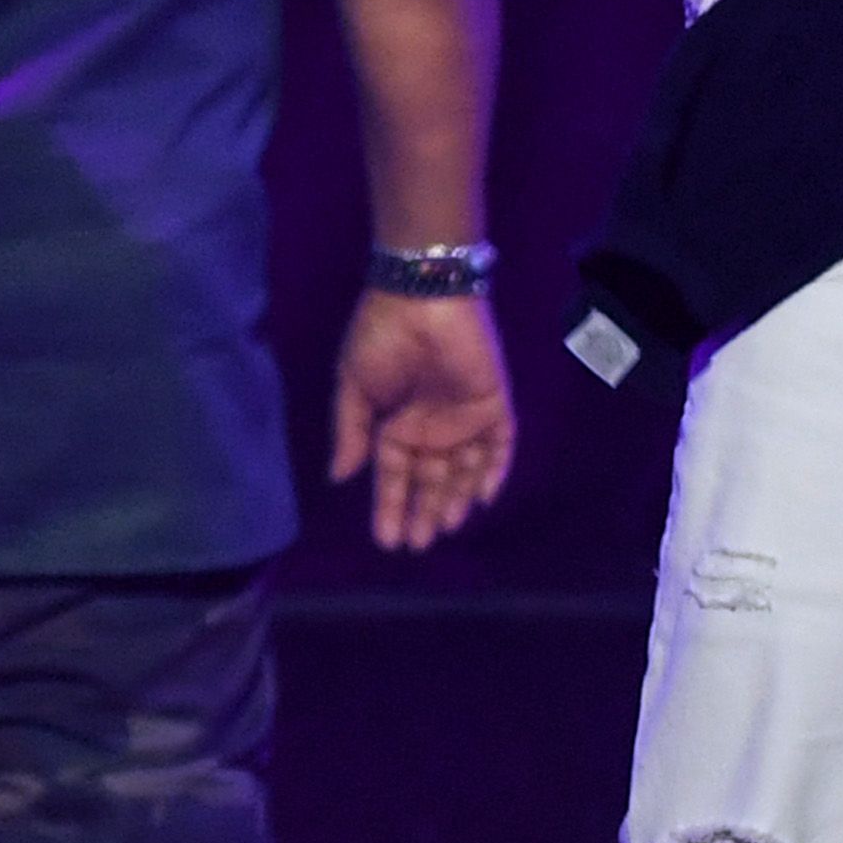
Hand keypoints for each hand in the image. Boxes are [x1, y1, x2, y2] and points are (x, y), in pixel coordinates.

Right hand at [329, 291, 516, 555]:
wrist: (421, 297)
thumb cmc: (380, 338)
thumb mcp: (354, 387)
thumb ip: (352, 433)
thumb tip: (340, 477)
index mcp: (398, 424)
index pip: (394, 475)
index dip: (390, 506)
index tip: (386, 540)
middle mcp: (433, 426)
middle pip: (431, 479)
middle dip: (424, 511)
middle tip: (419, 545)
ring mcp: (466, 416)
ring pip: (465, 468)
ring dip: (457, 498)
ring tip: (445, 527)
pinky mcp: (494, 403)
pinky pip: (501, 443)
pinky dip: (495, 469)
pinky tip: (484, 498)